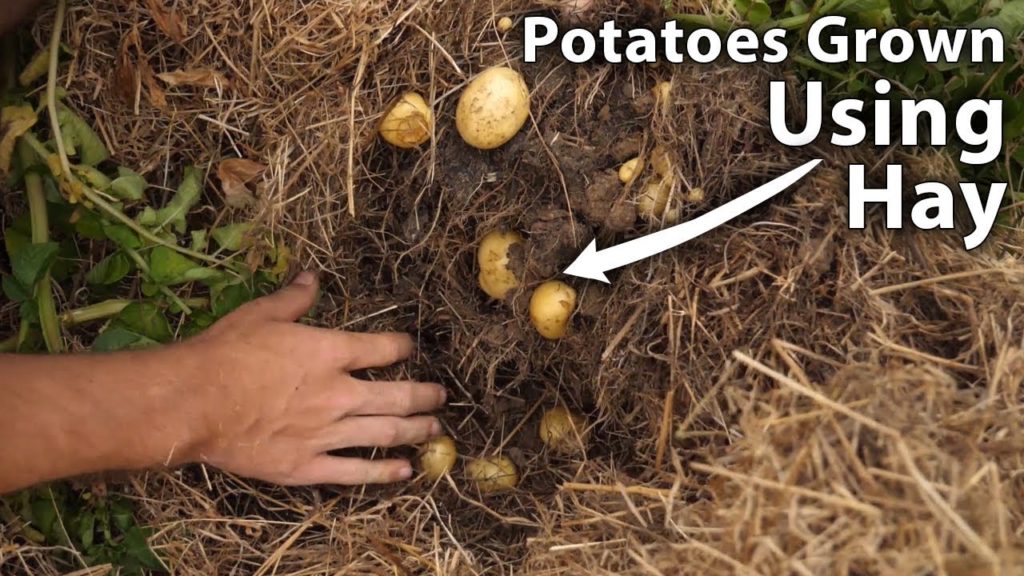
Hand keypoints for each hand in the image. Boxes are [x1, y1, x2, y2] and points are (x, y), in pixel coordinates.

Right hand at [181, 272, 444, 484]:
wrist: (195, 402)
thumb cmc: (225, 354)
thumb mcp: (261, 315)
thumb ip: (294, 298)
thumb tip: (312, 277)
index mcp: (330, 353)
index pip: (382, 349)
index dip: (402, 347)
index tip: (410, 349)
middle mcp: (338, 393)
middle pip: (397, 396)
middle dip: (424, 396)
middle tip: (440, 397)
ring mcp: (326, 433)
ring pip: (385, 433)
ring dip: (415, 431)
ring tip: (434, 431)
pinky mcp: (307, 466)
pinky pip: (355, 472)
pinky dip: (383, 472)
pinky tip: (404, 471)